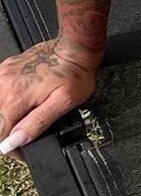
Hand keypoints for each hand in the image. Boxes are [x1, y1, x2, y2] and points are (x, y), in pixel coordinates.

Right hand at [0, 39, 97, 164]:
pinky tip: (23, 99)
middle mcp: (5, 84)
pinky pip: (0, 90)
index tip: (23, 148)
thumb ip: (36, 124)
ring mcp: (4, 74)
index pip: (0, 133)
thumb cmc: (76, 73)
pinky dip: (7, 99)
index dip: (11, 145)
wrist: (77, 47)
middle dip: (10, 130)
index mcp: (16, 97)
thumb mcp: (64, 103)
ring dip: (7, 115)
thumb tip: (13, 142)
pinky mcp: (7, 68)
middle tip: (28, 130)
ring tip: (28, 113)